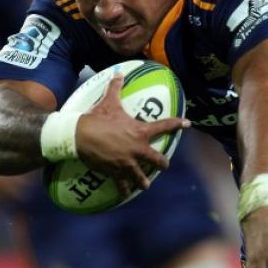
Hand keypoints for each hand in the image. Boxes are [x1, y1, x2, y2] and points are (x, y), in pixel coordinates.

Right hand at [75, 75, 188, 196]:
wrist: (79, 136)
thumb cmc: (97, 118)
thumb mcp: (109, 102)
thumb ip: (116, 88)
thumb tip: (119, 73)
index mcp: (140, 132)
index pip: (164, 126)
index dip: (177, 124)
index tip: (188, 124)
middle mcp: (138, 149)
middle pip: (157, 159)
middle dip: (162, 163)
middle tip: (164, 165)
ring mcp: (128, 163)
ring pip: (141, 177)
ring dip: (144, 181)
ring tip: (145, 185)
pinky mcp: (116, 172)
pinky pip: (122, 185)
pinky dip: (124, 190)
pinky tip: (125, 194)